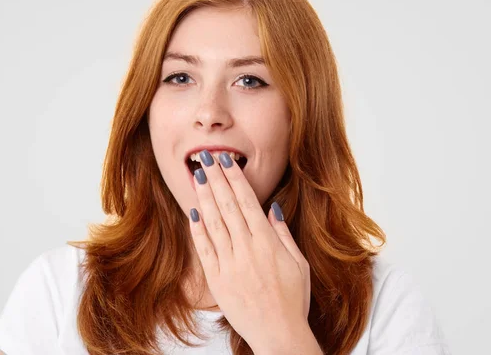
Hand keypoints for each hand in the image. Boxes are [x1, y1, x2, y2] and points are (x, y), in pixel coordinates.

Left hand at [188, 150, 311, 350]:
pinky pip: (203, 249)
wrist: (278, 334)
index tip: (226, 160)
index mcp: (267, 242)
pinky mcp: (216, 279)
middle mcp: (246, 249)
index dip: (234, 178)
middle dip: (215, 178)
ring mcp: (229, 264)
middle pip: (227, 205)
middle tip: (204, 157)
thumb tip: (272, 209)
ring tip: (196, 176)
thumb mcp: (298, 263)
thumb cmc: (292, 300)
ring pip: (213, 222)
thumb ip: (283, 234)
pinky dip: (197, 229)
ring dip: (203, 197)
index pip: (247, 201)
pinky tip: (192, 212)